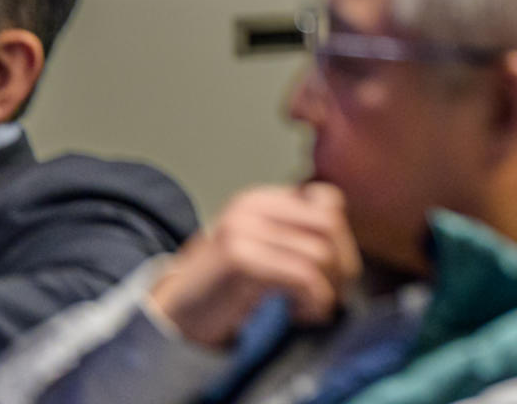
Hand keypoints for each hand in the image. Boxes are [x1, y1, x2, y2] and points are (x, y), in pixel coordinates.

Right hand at [147, 183, 360, 348]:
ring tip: (311, 307)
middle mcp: (252, 206)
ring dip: (328, 289)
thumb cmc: (222, 290)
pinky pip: (303, 275)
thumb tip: (346, 246)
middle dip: (342, 264)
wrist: (170, 315)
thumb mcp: (260, 249)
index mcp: (260, 199)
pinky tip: (300, 314)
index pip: (327, 200)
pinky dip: (314, 300)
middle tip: (330, 293)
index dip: (341, 238)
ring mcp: (243, 229)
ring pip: (320, 253)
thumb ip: (293, 236)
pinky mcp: (239, 258)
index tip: (333, 271)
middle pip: (330, 223)